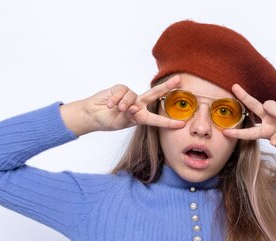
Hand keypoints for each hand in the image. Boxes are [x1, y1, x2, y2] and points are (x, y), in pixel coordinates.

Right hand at [68, 76, 185, 134]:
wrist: (93, 114)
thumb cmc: (109, 120)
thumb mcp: (121, 122)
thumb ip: (129, 116)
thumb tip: (134, 107)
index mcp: (141, 116)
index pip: (157, 119)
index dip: (169, 122)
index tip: (182, 124)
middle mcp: (138, 104)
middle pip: (154, 94)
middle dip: (167, 87)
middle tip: (179, 80)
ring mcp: (130, 96)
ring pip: (132, 97)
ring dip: (124, 104)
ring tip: (116, 110)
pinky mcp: (120, 88)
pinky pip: (121, 92)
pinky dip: (115, 99)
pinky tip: (109, 105)